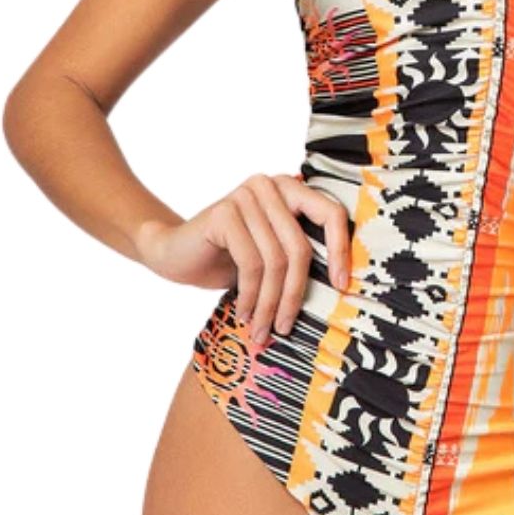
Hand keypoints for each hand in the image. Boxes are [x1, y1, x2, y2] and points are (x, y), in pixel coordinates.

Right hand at [137, 173, 351, 345]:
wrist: (173, 253)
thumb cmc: (228, 258)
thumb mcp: (271, 256)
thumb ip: (299, 256)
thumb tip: (341, 288)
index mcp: (291, 189)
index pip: (331, 214)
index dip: (340, 251)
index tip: (341, 286)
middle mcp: (271, 185)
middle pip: (299, 247)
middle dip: (294, 295)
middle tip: (285, 328)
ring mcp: (246, 195)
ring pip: (275, 261)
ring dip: (270, 304)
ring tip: (262, 329)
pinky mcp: (224, 213)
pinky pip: (251, 264)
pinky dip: (250, 296)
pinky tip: (244, 313)